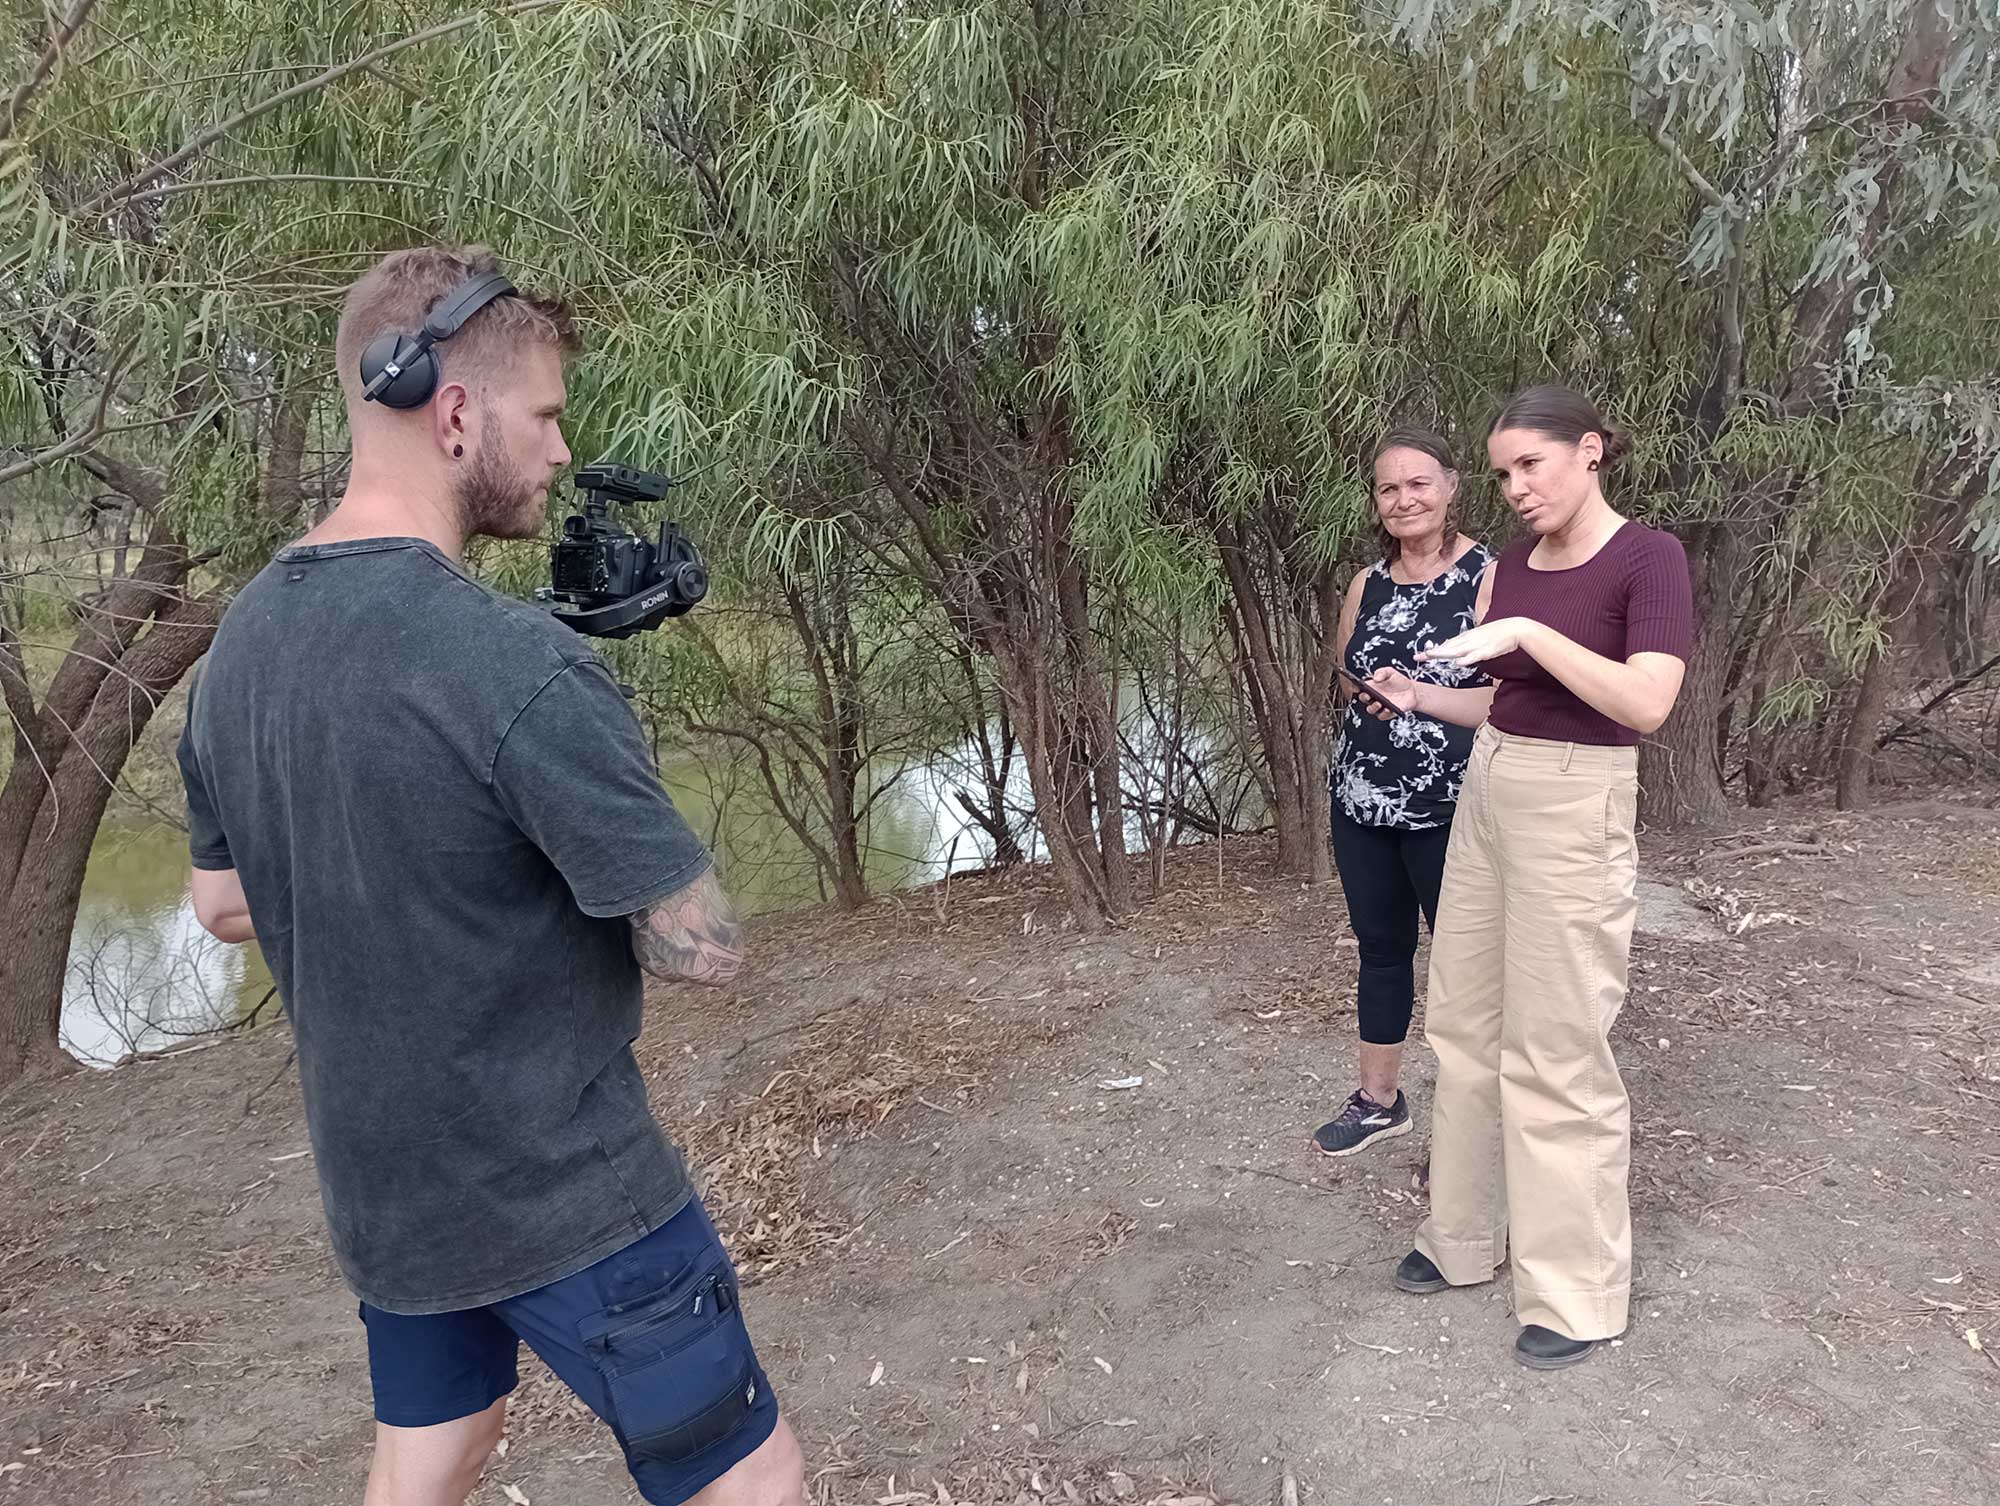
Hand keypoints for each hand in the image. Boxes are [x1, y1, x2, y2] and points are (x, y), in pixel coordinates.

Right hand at [1360, 666, 1418, 720]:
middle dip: (1364, 697)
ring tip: (1379, 703)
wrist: (1412, 691)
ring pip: (1371, 710)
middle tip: (1369, 695)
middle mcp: (1373, 697)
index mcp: (1371, 687)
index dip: (1356, 687)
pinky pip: (1382, 716)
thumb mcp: (1390, 672)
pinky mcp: (1387, 713)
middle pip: (1364, 699)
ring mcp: (1380, 706)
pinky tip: (1388, 708)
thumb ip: (1382, 672)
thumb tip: (1375, 679)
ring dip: (1373, 707)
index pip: (1360, 688)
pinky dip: (1384, 713)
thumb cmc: (1399, 681)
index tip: (1358, 686)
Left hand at [1417, 617, 1535, 668]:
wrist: (1516, 628)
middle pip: (1448, 647)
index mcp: (1468, 636)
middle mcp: (1470, 639)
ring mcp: (1478, 645)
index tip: (1423, 654)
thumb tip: (1461, 652)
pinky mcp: (1487, 650)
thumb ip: (1471, 643)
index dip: (1435, 649)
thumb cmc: (1500, 633)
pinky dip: (1466, 659)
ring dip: (1443, 653)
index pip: (1448, 643)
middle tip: (1418, 657)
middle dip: (1433, 652)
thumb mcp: (1481, 636)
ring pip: (1457, 650)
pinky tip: (1458, 663)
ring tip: (1430, 656)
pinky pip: (1475, 656)